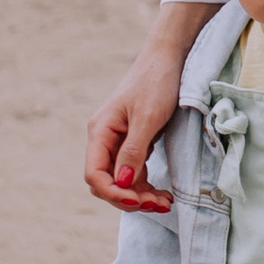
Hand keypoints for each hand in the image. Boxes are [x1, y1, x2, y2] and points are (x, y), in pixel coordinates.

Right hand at [87, 12, 202, 212]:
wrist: (169, 58)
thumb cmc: (156, 82)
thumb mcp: (148, 117)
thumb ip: (133, 151)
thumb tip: (122, 183)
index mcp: (100, 131)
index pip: (95, 174)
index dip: (113, 192)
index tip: (138, 199)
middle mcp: (105, 139)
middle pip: (106, 182)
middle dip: (129, 198)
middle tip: (158, 204)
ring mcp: (119, 142)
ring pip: (122, 181)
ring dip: (141, 196)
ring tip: (166, 203)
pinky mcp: (134, 143)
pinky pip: (134, 173)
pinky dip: (146, 186)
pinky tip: (164, 194)